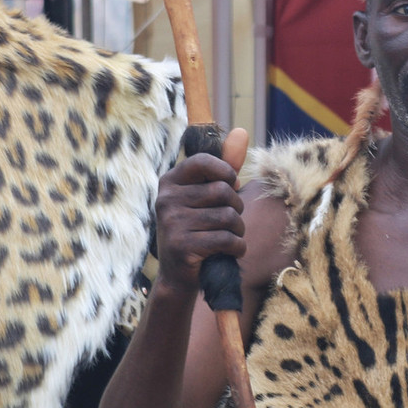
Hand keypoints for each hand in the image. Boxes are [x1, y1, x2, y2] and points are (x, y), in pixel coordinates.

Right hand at [154, 128, 248, 294]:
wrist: (179, 276)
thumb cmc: (198, 229)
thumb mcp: (206, 196)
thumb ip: (223, 166)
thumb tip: (241, 131)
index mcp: (169, 182)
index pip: (202, 161)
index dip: (225, 171)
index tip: (232, 185)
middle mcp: (166, 199)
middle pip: (222, 191)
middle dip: (237, 207)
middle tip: (233, 219)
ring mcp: (172, 223)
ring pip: (227, 216)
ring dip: (239, 229)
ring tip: (232, 236)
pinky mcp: (182, 246)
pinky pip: (226, 239)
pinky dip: (238, 247)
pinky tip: (232, 251)